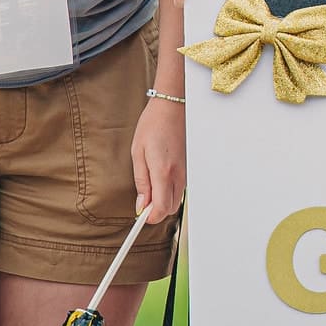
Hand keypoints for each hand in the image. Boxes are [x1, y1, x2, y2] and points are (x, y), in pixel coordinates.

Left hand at [131, 95, 185, 223]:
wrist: (172, 107)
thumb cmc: (153, 125)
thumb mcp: (138, 152)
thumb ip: (141, 181)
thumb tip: (141, 204)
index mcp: (163, 171)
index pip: (160, 209)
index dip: (149, 218)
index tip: (139, 217)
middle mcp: (178, 174)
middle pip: (170, 209)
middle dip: (156, 211)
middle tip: (142, 200)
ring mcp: (185, 171)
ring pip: (175, 199)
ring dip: (162, 200)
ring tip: (149, 184)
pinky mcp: (188, 167)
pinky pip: (179, 188)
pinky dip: (168, 190)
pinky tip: (158, 177)